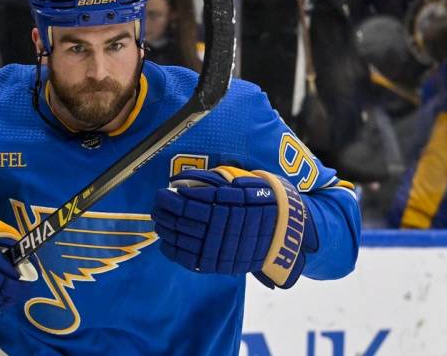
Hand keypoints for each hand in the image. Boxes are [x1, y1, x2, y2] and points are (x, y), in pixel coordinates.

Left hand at [152, 166, 317, 288]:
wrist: (290, 232)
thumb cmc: (266, 200)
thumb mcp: (246, 182)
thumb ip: (216, 181)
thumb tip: (183, 181)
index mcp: (231, 203)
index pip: (192, 201)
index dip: (173, 197)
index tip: (163, 192)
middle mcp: (226, 226)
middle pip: (185, 219)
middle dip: (165, 211)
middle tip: (156, 205)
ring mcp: (223, 248)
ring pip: (185, 239)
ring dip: (167, 230)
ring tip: (158, 221)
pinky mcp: (222, 264)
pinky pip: (191, 260)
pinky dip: (174, 251)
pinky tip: (166, 242)